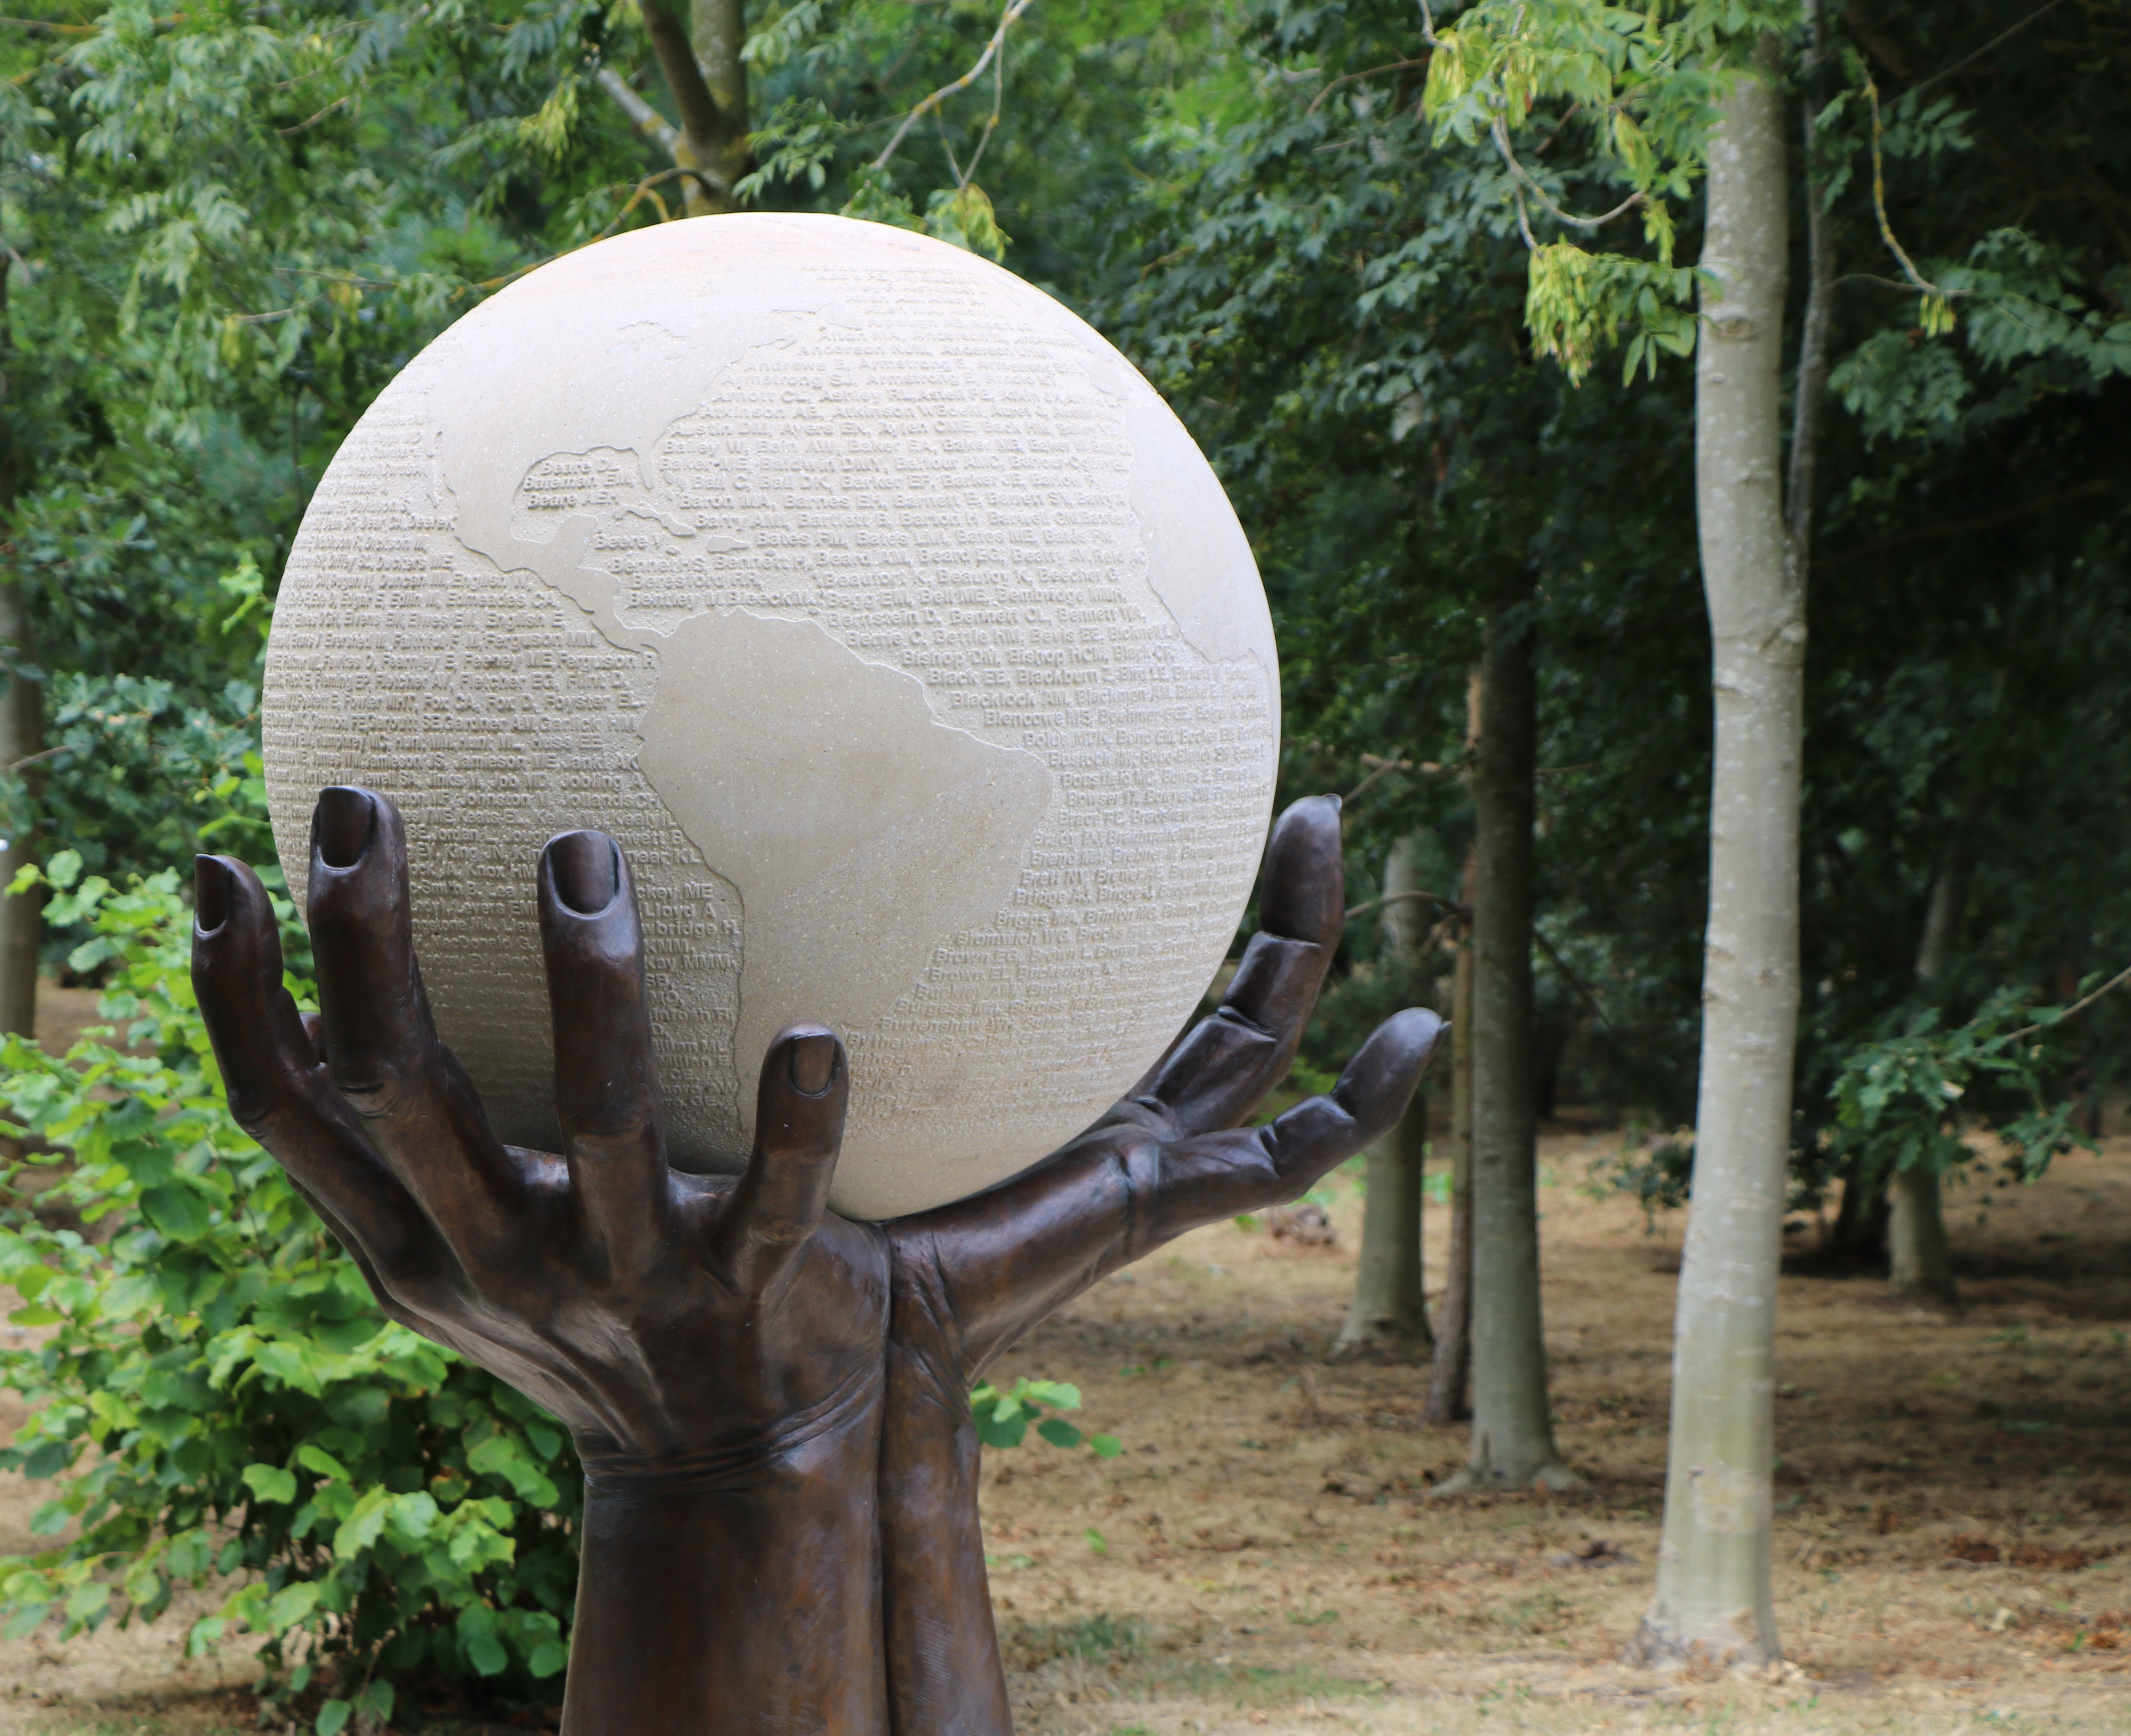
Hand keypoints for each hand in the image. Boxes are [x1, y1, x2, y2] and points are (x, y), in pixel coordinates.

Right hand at [191, 788, 889, 1734]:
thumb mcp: (464, 1239)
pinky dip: (798, 1122)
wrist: (729, 1483)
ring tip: (580, 852)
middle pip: (395, 1085)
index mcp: (414, 1241)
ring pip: (597, 1119)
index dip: (233, 997)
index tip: (216, 860)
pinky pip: (777, 1206)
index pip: (282, 1112)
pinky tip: (814, 1033)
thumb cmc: (591, 1310)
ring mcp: (623, 1280)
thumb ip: (404, 1134)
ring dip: (589, 982)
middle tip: (360, 800)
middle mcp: (497, 1258)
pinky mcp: (746, 1297)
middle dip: (364, 938)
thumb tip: (325, 972)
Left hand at [873, 797, 1444, 1734]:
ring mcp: (1151, 1160)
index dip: (1170, 904)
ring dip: (1305, 936)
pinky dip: (1364, 1099)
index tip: (1185, 802)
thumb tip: (712, 861)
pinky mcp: (1165, 1201)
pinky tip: (1419, 1029)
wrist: (838, 1328)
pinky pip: (1293, 1151)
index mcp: (1053, 1090)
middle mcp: (1117, 1121)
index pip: (1133, 982)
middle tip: (1305, 802)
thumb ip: (818, 992)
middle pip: (1226, 998)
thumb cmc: (817, 1202)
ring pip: (1262, 1035)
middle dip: (1273, 904)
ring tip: (1326, 830)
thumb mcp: (837, 1069)